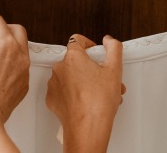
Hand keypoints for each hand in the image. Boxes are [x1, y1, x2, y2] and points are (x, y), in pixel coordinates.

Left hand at [46, 34, 124, 151]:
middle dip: (90, 68)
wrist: (87, 126)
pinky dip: (72, 93)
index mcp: (73, 57)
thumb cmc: (99, 101)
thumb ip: (113, 48)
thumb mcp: (114, 69)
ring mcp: (53, 83)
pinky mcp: (52, 98)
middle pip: (75, 61)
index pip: (77, 40)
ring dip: (82, 81)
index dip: (89, 45)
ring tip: (98, 93)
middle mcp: (59, 68)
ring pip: (69, 76)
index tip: (95, 52)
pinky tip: (85, 101)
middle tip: (103, 79)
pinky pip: (62, 90)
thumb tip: (109, 40)